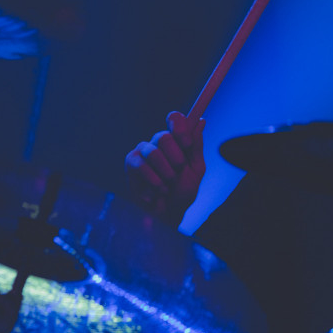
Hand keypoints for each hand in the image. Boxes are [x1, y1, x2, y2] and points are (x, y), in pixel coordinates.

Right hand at [125, 111, 205, 227]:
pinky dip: (153, 182)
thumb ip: (197, 147)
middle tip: (178, 172)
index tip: (186, 144)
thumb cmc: (182, 191)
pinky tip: (156, 192)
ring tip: (168, 186)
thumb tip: (201, 121)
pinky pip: (141, 166)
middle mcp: (159, 142)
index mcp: (177, 140)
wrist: (168, 213)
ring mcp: (143, 150)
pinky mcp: (131, 162)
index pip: (174, 119)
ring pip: (153, 152)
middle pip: (164, 136)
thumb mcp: (196, 170)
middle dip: (175, 159)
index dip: (180, 128)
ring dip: (165, 174)